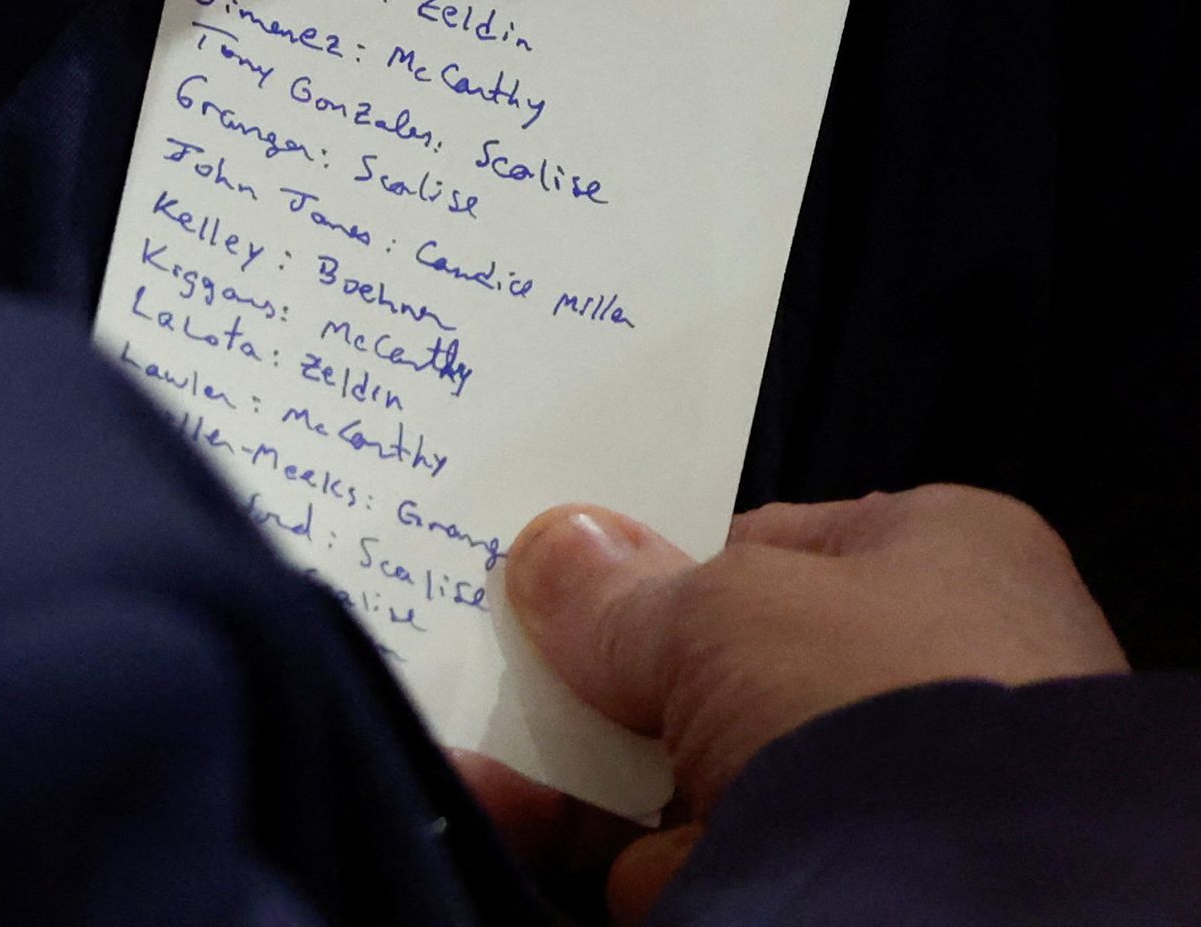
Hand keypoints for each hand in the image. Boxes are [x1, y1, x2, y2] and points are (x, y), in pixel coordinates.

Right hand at [469, 486, 1127, 921]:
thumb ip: (625, 592)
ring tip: (470, 735)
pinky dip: (593, 840)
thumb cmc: (871, 699)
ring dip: (584, 762)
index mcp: (950, 563)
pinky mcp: (827, 884)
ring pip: (692, 767)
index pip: (784, 543)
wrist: (963, 908)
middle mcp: (929, 677)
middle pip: (729, 663)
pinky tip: (498, 804)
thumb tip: (553, 550)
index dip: (674, 556)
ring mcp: (881, 798)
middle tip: (508, 653)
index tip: (573, 576)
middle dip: (618, 671)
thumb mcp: (722, 611)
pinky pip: (676, 851)